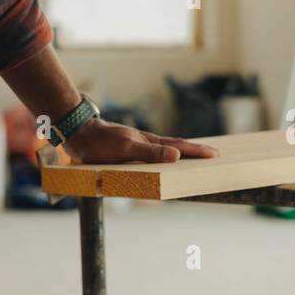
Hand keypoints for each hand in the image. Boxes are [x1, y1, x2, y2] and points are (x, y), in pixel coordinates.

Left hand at [61, 118, 219, 163]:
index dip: (197, 151)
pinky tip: (163, 161)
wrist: (79, 134)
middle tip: (214, 154)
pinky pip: (153, 154)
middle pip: (176, 146)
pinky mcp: (129, 150)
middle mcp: (146, 143)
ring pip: (166, 149)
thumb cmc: (100, 143)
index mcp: (150, 142)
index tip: (215, 154)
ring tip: (194, 157)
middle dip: (195, 151)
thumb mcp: (126, 149)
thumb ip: (150, 152)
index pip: (179, 147)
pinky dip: (165, 156)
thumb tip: (177, 155)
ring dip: (182, 153)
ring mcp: (138, 145)